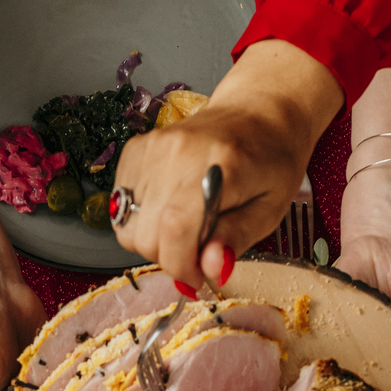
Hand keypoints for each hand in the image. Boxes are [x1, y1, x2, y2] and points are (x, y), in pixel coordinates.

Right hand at [109, 41, 341, 292]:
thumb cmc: (269, 161)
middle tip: (198, 246)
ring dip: (154, 238)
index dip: (181, 266)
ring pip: (127, 226)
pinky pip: (120, 205)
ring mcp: (153, 147)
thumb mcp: (269, 209)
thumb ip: (237, 238)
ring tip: (185, 225)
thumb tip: (210, 268)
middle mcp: (179, 151)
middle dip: (169, 255)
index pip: (175, 229)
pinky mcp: (136, 149)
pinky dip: (140, 218)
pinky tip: (169, 207)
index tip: (197, 277)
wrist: (257, 114)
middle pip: (145, 234)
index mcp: (222, 164)